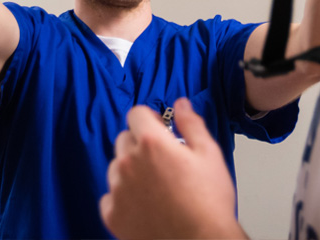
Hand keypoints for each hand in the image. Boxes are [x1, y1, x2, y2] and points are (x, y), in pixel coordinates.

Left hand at [100, 98, 244, 239]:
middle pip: (124, 139)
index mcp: (151, 143)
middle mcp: (128, 163)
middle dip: (141, 143)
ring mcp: (117, 190)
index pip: (136, 113)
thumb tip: (180, 105)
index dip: (149, 119)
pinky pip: (110, 196)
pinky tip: (144, 205)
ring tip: (156, 186)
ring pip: (116, 167)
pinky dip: (123, 197)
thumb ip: (191, 124)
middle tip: (163, 161)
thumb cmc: (208, 204)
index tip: (159, 129)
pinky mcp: (113, 215)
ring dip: (131, 170)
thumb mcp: (209, 154)